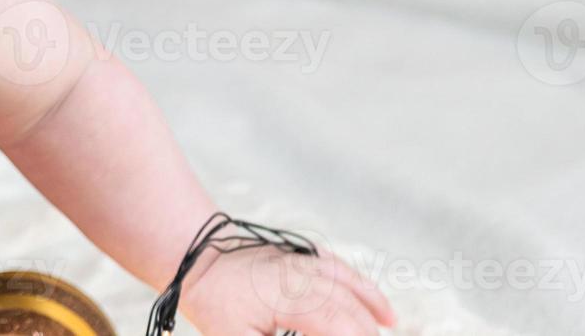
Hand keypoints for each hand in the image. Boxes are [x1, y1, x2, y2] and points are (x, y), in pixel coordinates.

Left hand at [177, 245, 397, 335]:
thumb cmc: (216, 303)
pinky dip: (367, 292)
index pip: (336, 325)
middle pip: (348, 311)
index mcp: (288, 296)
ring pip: (351, 290)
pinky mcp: (307, 257)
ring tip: (384, 335)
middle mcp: (303, 275)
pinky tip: (385, 314)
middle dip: (363, 333)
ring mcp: (307, 262)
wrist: (199, 259)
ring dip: (370, 318)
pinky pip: (345, 273)